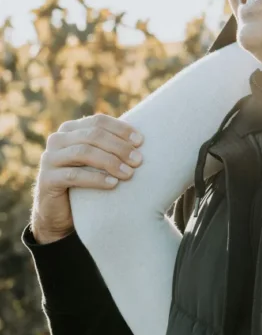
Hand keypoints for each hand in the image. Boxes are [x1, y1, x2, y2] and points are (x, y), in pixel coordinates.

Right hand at [31, 114, 144, 244]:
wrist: (58, 212)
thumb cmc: (84, 181)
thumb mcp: (95, 160)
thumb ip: (109, 145)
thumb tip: (142, 139)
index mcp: (70, 129)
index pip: (99, 121)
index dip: (121, 129)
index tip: (141, 141)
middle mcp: (57, 139)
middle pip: (93, 135)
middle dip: (119, 147)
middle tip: (138, 160)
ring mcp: (49, 158)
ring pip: (84, 153)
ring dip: (110, 162)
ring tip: (129, 173)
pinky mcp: (46, 179)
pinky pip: (74, 175)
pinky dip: (96, 178)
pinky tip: (113, 184)